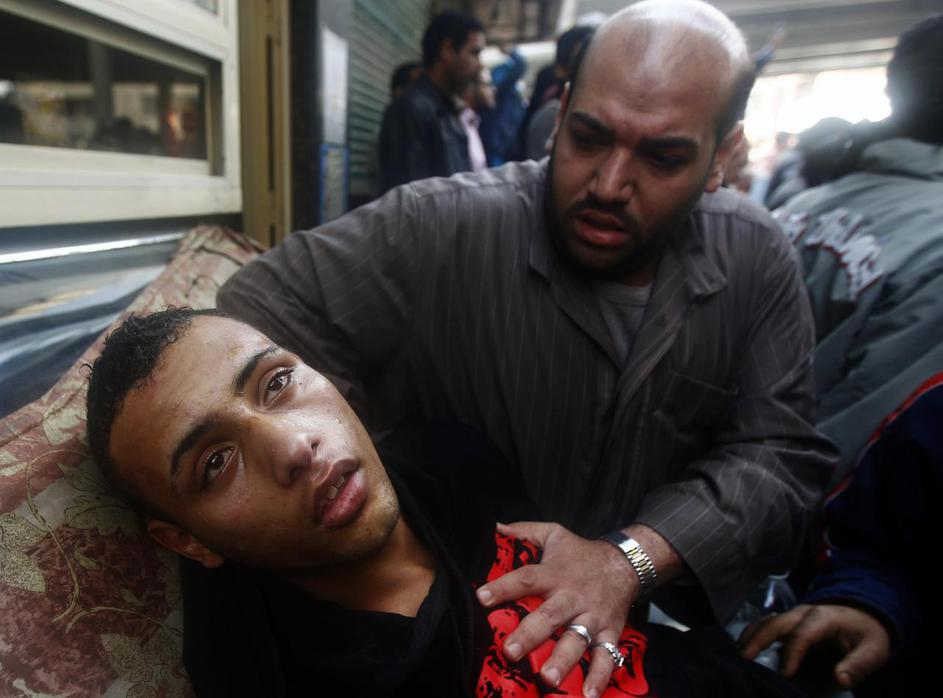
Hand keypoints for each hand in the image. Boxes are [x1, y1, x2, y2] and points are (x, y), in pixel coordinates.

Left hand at [475, 522, 637, 697]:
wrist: (625, 563)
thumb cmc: (580, 553)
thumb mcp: (553, 534)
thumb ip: (524, 532)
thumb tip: (494, 529)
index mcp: (554, 574)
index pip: (526, 578)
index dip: (504, 587)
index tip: (482, 597)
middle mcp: (572, 597)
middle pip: (550, 616)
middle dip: (530, 634)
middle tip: (510, 651)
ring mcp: (592, 617)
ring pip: (577, 640)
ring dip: (563, 661)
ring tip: (548, 679)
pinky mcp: (610, 633)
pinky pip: (606, 657)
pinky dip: (600, 677)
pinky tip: (589, 695)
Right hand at [739, 603, 891, 688]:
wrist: (864, 613)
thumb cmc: (866, 633)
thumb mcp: (873, 650)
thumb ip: (858, 665)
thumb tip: (840, 679)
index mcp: (823, 618)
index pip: (802, 635)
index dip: (792, 654)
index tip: (785, 675)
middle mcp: (803, 612)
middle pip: (775, 623)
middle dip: (757, 640)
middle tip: (743, 660)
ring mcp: (793, 614)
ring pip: (766, 621)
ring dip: (750, 636)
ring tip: (738, 655)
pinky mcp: (789, 621)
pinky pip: (766, 624)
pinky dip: (753, 634)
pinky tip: (744, 647)